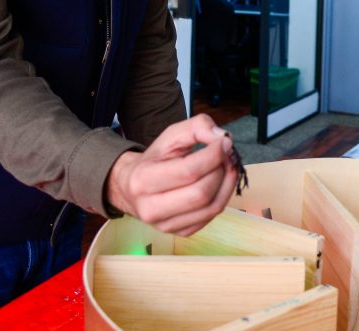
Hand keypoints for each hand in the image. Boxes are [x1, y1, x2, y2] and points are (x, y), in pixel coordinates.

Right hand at [104, 114, 237, 235]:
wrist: (132, 188)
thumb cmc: (155, 159)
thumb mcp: (170, 135)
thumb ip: (197, 126)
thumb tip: (222, 138)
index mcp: (143, 180)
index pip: (189, 170)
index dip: (214, 155)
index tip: (225, 142)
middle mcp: (151, 208)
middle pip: (202, 192)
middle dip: (221, 170)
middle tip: (226, 156)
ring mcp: (166, 225)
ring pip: (212, 208)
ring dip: (227, 184)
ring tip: (227, 167)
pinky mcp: (180, 233)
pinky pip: (211, 216)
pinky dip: (222, 196)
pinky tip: (219, 182)